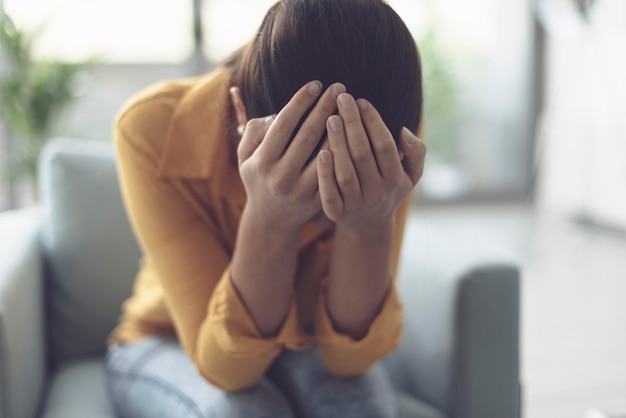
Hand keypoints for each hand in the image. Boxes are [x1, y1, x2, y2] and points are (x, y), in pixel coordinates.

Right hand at [237, 81, 345, 230]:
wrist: (270, 220)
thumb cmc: (258, 178)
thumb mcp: (244, 157)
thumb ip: (253, 131)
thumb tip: (275, 114)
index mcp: (261, 161)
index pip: (283, 125)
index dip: (300, 102)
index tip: (316, 84)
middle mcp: (280, 176)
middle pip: (307, 135)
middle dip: (324, 108)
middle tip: (339, 87)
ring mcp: (300, 190)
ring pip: (325, 153)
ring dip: (339, 128)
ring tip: (349, 106)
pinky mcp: (316, 200)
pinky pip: (334, 172)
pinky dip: (344, 152)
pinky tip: (354, 133)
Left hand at [317, 93, 425, 232]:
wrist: (369, 226)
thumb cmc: (389, 189)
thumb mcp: (411, 174)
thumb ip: (416, 152)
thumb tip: (404, 131)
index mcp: (396, 180)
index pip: (384, 145)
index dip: (373, 122)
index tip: (361, 101)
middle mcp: (377, 194)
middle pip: (363, 154)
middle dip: (352, 124)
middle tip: (341, 99)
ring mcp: (356, 205)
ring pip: (345, 172)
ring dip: (337, 144)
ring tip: (329, 118)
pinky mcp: (337, 214)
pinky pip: (330, 194)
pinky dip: (325, 174)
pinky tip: (320, 151)